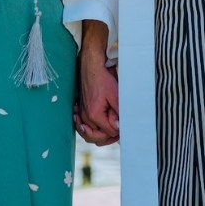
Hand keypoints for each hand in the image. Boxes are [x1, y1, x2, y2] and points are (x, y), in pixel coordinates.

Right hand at [76, 20, 119, 144]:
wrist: (91, 67)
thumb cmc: (103, 79)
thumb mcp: (115, 95)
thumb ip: (118, 113)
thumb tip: (119, 128)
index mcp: (94, 115)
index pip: (109, 132)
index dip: (118, 131)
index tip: (124, 125)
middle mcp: (86, 117)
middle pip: (97, 138)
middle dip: (108, 137)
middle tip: (119, 133)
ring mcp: (82, 114)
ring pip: (90, 135)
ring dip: (100, 135)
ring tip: (111, 133)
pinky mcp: (81, 110)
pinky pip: (85, 127)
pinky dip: (92, 130)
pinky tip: (99, 128)